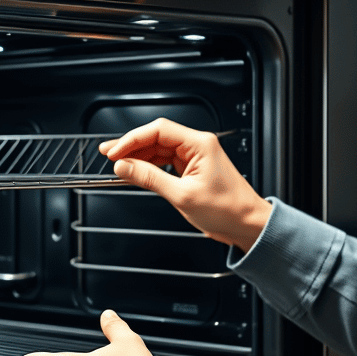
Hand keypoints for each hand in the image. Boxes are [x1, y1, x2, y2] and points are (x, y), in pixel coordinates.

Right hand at [99, 118, 271, 252]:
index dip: (132, 139)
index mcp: (200, 144)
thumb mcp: (182, 195)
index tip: (114, 152)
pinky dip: (149, 167)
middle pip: (156, 137)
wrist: (248, 225)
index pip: (158, 131)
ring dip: (138, 157)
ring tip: (119, 166)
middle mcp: (198, 145)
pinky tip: (136, 172)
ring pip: (159, 149)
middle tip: (108, 154)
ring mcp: (195, 156)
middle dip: (131, 146)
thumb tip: (125, 167)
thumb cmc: (228, 210)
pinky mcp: (193, 168)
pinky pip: (165, 161)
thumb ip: (150, 178)